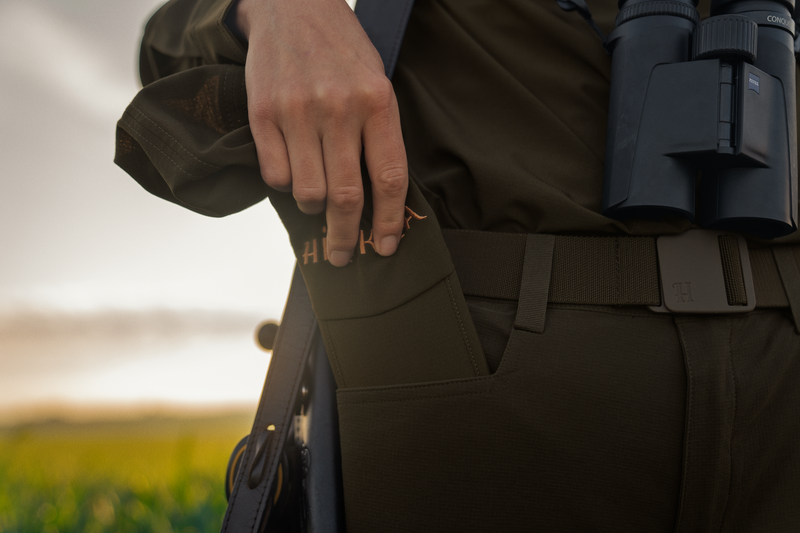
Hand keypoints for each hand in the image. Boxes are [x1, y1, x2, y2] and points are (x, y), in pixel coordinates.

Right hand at [234, 0, 407, 266]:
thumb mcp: (376, 84)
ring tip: (317, 197)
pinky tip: (293, 169)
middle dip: (345, 237)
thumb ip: (378, 137)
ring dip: (314, 208)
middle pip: (345, 197)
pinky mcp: (262, 114)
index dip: (388, 221)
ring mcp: (297, 111)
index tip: (385, 247)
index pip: (389, 179)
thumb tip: (377, 203)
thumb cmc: (342, 51)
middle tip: (341, 254)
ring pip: (308, 193)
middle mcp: (338, 109)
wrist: (292, 6)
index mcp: (377, 102)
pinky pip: (274, 176)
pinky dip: (284, 184)